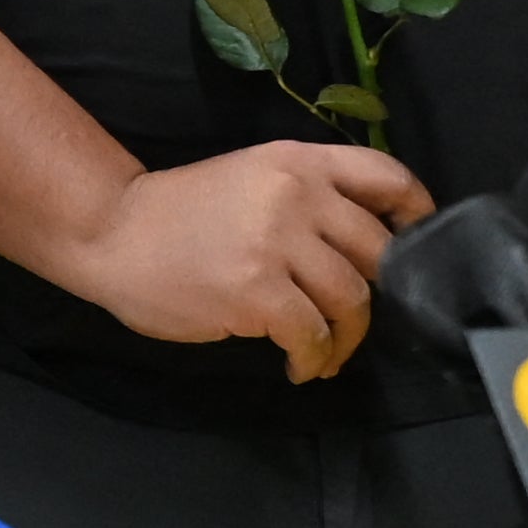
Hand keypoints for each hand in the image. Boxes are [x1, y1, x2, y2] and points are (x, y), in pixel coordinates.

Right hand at [48, 140, 431, 381]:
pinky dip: (314, 360)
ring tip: (325, 353)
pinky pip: (312, 335)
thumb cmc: (179, 214)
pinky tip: (298, 366)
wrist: (112, 233)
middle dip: (379, 293)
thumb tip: (367, 247)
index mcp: (297, 161)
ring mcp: (277, 243)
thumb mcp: (251, 178)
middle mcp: (295, 194)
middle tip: (355, 317)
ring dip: (346, 338)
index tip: (416, 243)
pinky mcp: (257, 291)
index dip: (416, 212)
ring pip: (352, 299)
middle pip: (379, 251)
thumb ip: (306, 196)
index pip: (385, 176)